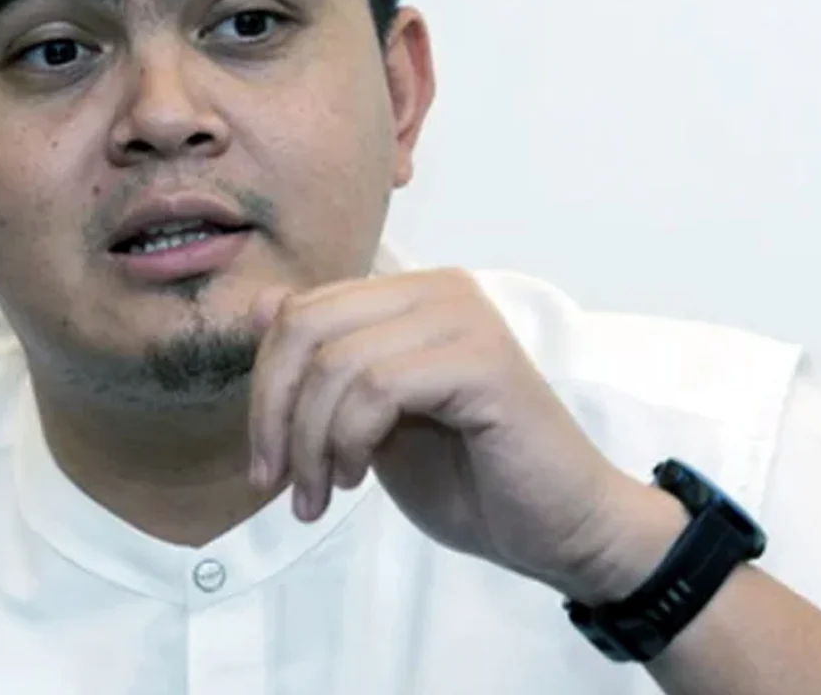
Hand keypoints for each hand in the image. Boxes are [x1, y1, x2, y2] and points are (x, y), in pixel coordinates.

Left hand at [247, 268, 686, 602]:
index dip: (264, 387)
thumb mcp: (370, 421)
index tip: (266, 463)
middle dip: (274, 411)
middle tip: (274, 482)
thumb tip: (262, 304)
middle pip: (306, 326)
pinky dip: (348, 440)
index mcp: (411, 295)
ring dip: (311, 442)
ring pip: (336, 362)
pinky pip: (378, 388)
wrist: (559, 530)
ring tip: (319, 495)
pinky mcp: (482, 361)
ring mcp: (464, 319)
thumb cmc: (470, 480)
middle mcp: (438, 289)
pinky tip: (356, 479)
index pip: (301, 312)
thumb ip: (325, 364)